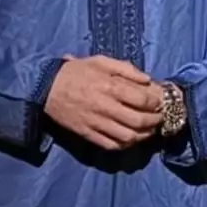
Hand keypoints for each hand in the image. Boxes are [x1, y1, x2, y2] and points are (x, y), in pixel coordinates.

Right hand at [44, 55, 163, 150]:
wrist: (46, 88)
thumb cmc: (77, 72)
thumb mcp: (101, 61)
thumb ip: (126, 69)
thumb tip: (147, 79)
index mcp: (110, 86)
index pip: (142, 100)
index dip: (156, 103)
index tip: (160, 103)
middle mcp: (105, 107)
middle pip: (138, 121)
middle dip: (154, 121)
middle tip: (159, 118)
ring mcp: (96, 123)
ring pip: (127, 136)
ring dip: (143, 135)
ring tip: (150, 130)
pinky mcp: (88, 134)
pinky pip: (111, 145)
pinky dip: (126, 145)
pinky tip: (132, 139)